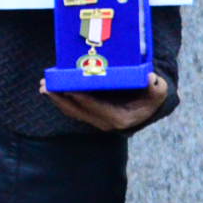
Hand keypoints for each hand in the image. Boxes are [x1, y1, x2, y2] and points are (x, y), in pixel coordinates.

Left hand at [43, 70, 168, 132]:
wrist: (147, 106)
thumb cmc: (151, 96)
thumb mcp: (158, 92)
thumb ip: (157, 88)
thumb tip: (150, 79)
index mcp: (119, 119)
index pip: (97, 108)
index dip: (82, 99)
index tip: (69, 89)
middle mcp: (105, 123)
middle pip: (78, 111)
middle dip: (61, 99)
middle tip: (46, 86)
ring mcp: (96, 120)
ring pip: (72, 111)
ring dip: (57, 99)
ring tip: (44, 86)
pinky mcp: (90, 115)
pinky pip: (72, 108)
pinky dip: (60, 99)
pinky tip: (50, 89)